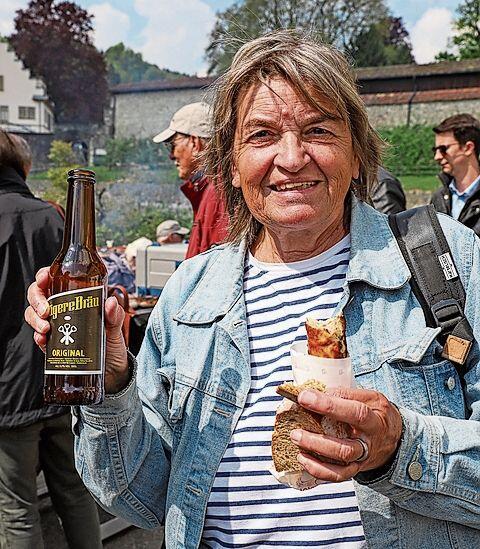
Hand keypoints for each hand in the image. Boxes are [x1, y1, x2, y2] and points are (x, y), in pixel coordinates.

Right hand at [24, 267, 129, 393]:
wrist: (111, 370)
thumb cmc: (112, 343)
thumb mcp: (116, 326)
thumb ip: (114, 315)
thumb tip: (111, 302)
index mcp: (76, 297)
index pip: (54, 280)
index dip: (45, 275)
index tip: (46, 277)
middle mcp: (62, 309)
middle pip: (38, 295)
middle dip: (36, 299)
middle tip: (46, 310)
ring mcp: (55, 326)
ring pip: (33, 314)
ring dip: (34, 319)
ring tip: (46, 327)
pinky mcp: (52, 344)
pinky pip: (38, 336)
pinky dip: (37, 336)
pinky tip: (43, 338)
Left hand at [290, 386, 402, 481]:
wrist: (397, 438)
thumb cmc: (378, 413)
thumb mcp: (370, 397)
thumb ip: (346, 394)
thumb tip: (317, 393)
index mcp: (375, 419)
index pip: (354, 412)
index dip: (328, 405)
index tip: (304, 397)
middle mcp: (369, 442)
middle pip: (345, 447)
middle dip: (317, 440)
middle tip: (295, 429)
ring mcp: (362, 458)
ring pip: (340, 462)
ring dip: (315, 453)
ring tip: (296, 439)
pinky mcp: (355, 468)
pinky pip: (338, 475)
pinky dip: (319, 470)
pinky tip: (303, 459)